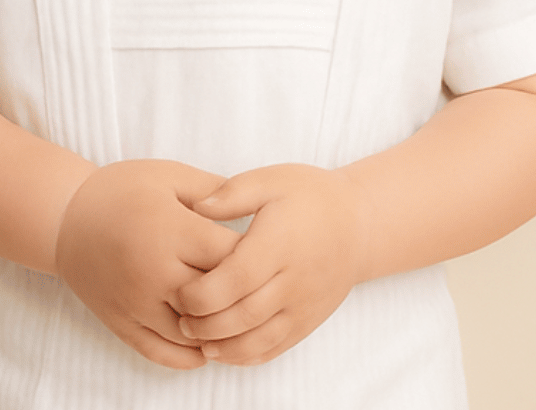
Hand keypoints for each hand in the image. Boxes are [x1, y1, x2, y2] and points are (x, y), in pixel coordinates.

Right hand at [55, 159, 240, 368]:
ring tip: (235, 317)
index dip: (253, 253)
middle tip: (257, 286)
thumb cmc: (122, 190)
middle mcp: (154, 272)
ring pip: (193, 333)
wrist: (66, 218)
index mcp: (170, 231)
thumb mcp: (169, 175)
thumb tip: (255, 206)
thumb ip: (213, 191)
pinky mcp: (121, 324)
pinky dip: (189, 356)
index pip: (229, 255)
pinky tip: (206, 345)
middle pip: (215, 298)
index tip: (265, 249)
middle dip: (240, 294)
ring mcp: (136, 304)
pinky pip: (162, 353)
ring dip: (218, 330)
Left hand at [172, 164, 366, 365]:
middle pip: (243, 315)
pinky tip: (224, 350)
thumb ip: (232, 193)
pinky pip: (275, 348)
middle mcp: (293, 279)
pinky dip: (247, 356)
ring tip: (196, 339)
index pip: (236, 279)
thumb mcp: (272, 179)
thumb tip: (197, 207)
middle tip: (179, 320)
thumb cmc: (310, 196)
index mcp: (279, 242)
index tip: (177, 291)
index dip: (202, 293)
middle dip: (205, 325)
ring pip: (259, 339)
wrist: (359, 224)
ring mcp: (303, 305)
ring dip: (223, 346)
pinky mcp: (308, 321)